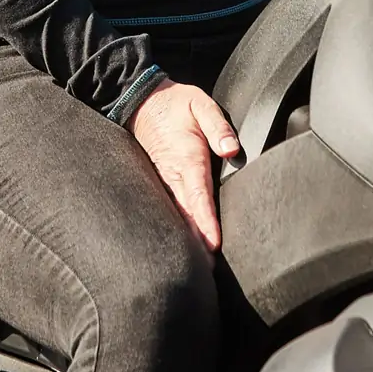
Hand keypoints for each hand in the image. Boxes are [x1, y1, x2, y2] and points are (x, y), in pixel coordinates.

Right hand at [129, 82, 241, 250]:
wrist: (141, 101)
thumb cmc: (174, 103)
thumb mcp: (200, 103)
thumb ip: (218, 126)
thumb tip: (231, 149)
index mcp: (187, 159)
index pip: (199, 198)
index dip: (205, 223)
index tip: (212, 244)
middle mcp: (174, 175)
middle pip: (187, 215)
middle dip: (197, 242)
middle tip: (206, 270)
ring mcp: (165, 179)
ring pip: (176, 215)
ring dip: (186, 238)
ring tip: (198, 264)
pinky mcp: (161, 180)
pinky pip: (170, 207)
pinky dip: (177, 225)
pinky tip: (183, 240)